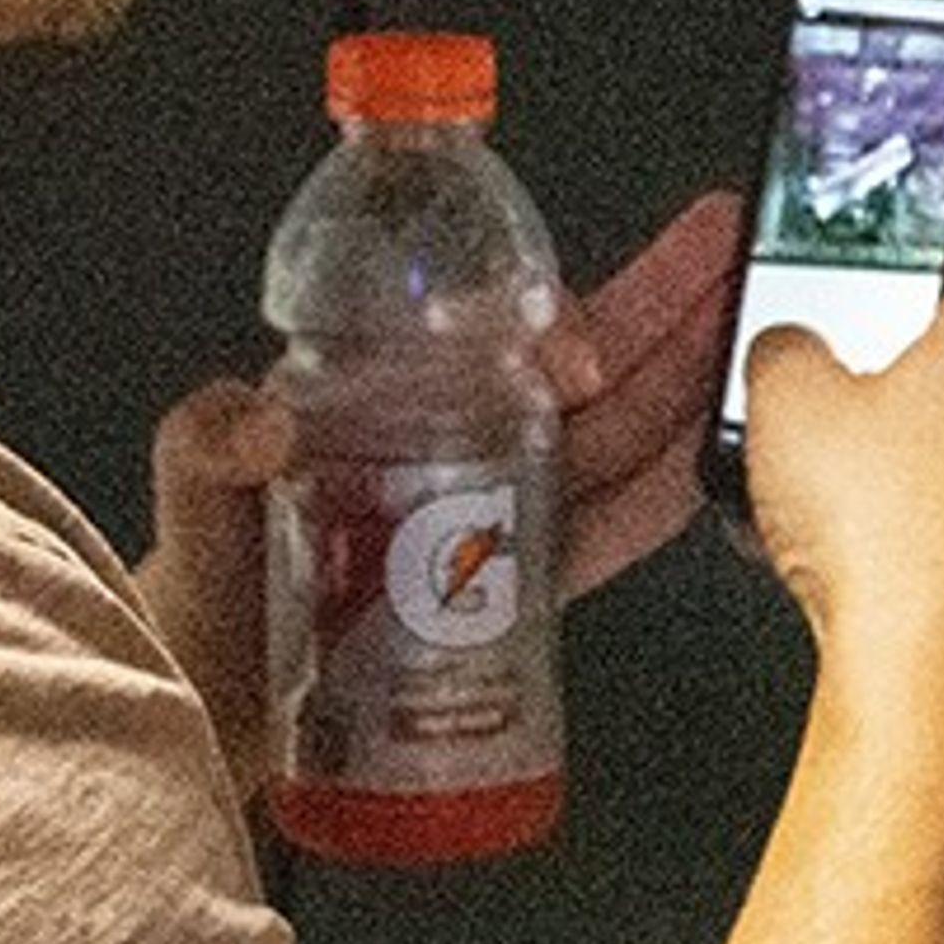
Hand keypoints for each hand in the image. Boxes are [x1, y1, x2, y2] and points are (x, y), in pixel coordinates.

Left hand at [133, 193, 750, 781]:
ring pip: (605, 439)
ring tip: (749, 337)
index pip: (491, 336)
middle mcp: (452, 444)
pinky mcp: (511, 590)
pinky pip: (596, 535)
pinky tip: (712, 469)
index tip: (580, 344)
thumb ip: (209, 442)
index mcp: (392, 399)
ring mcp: (489, 514)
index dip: (549, 323)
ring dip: (680, 390)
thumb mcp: (193, 489)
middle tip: (727, 253)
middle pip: (576, 370)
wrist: (210, 691)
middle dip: (658, 310)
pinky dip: (655, 502)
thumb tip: (262, 422)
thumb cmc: (204, 580)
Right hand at [735, 182, 943, 708]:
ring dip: (910, 424)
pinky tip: (845, 531)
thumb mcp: (787, 402)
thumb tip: (785, 346)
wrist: (924, 676)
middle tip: (854, 337)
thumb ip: (783, 346)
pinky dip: (912, 499)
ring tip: (831, 453)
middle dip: (918, 331)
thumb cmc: (889, 539)